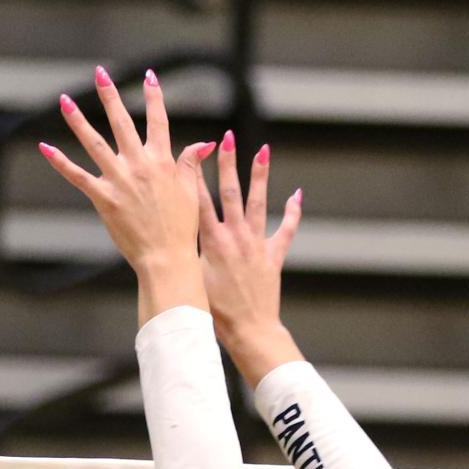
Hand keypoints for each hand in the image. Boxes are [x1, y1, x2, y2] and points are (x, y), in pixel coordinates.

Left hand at [41, 66, 206, 321]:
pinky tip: (45, 147)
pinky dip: (60, 162)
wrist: (166, 256)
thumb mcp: (190, 191)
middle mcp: (139, 164)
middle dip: (110, 95)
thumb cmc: (181, 227)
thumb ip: (192, 162)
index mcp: (163, 161)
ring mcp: (119, 180)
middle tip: (100, 73)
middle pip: (122, 122)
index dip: (154, 96)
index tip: (149, 75)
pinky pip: (77, 176)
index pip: (158, 120)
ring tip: (64, 100)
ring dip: (78, 120)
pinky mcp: (103, 198)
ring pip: (94, 142)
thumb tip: (206, 142)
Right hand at [189, 133, 303, 384]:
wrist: (248, 330)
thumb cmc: (216, 313)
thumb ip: (190, 257)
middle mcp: (235, 238)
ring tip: (263, 150)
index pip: (200, 203)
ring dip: (260, 175)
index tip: (192, 153)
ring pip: (258, 202)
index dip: (194, 176)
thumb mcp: (195, 281)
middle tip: (227, 138)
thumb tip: (172, 243)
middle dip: (228, 163)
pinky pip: (286, 229)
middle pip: (231, 193)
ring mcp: (256, 244)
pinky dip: (292, 211)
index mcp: (212, 243)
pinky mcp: (274, 256)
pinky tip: (296, 193)